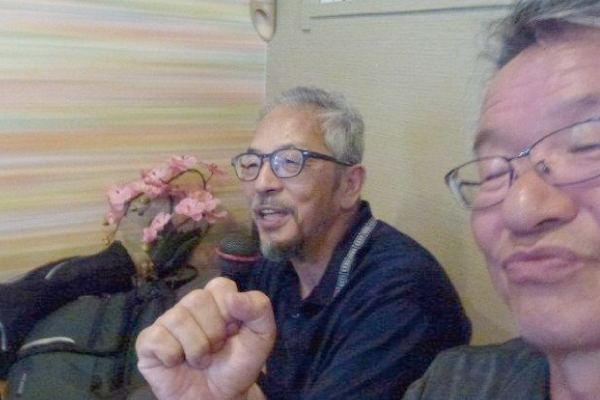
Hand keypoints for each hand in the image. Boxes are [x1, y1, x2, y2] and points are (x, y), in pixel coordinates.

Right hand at [136, 277, 275, 399]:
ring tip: (200, 360)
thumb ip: (258, 309)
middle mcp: (190, 305)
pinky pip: (156, 337)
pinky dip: (172, 355)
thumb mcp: (262, 336)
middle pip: (197, 299)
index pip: (220, 285)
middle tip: (216, 349)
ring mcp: (167, 322)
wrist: (219, 397)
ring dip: (196, 348)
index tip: (234, 330)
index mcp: (217, 298)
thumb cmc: (238, 364)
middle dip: (213, 332)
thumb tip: (233, 296)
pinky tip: (177, 362)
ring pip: (177, 318)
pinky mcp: (148, 342)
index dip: (229, 311)